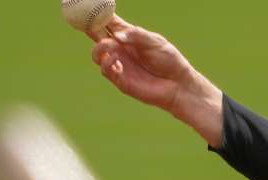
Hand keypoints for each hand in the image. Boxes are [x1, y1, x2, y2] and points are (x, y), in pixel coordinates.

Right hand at [89, 15, 224, 146]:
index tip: (88, 7)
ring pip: (96, 53)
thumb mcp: (155, 42)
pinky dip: (107, 63)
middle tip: (90, 24)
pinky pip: (105, 70)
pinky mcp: (120, 80)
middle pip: (96, 35)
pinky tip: (116, 60)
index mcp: (127, 36)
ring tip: (113, 47)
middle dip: (89, 27)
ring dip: (100, 48)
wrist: (178, 84)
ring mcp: (119, 64)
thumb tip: (116, 36)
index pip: (107, 21)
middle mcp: (120, 48)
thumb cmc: (169, 60)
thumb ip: (136, 36)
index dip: (96, 14)